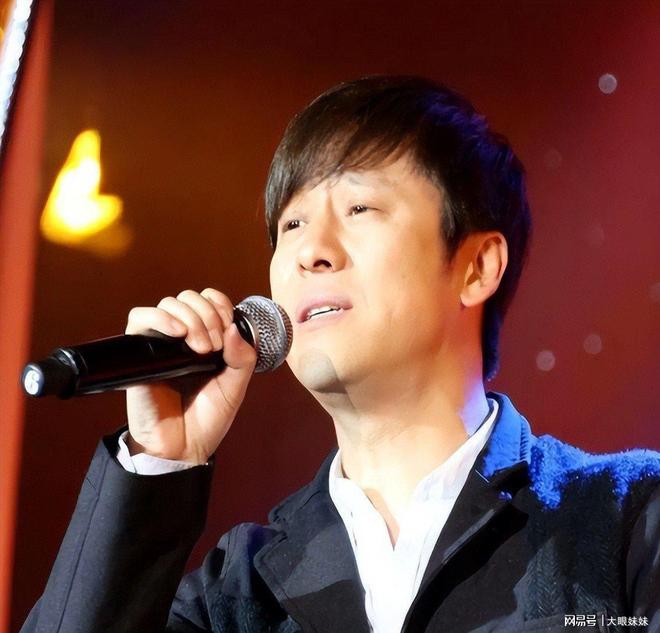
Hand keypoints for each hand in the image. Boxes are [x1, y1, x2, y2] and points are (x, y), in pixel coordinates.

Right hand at [124, 288, 256, 463]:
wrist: (184, 447)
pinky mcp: (139, 355)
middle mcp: (181, 338)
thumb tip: (233, 327)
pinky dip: (159, 317)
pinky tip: (177, 332)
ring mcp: (160, 344)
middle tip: (214, 346)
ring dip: (191, 318)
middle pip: (188, 298)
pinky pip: (139, 319)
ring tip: (200, 347)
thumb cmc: (208, 418)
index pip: (208, 299)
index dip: (219, 305)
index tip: (227, 327)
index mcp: (205, 339)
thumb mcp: (236, 386)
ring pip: (168, 304)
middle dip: (207, 315)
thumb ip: (243, 357)